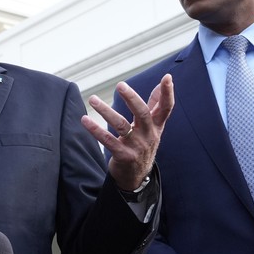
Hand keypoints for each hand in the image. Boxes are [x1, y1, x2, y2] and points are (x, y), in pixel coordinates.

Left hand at [81, 74, 173, 190]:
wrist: (137, 176)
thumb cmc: (143, 145)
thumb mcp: (153, 127)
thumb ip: (156, 105)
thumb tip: (165, 82)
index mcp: (157, 126)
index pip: (166, 108)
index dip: (168, 93)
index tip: (167, 77)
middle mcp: (149, 135)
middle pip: (142, 113)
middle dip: (131, 98)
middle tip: (120, 85)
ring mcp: (136, 146)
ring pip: (121, 125)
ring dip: (106, 111)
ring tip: (93, 99)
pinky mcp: (123, 156)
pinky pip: (107, 140)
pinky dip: (95, 130)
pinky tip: (85, 120)